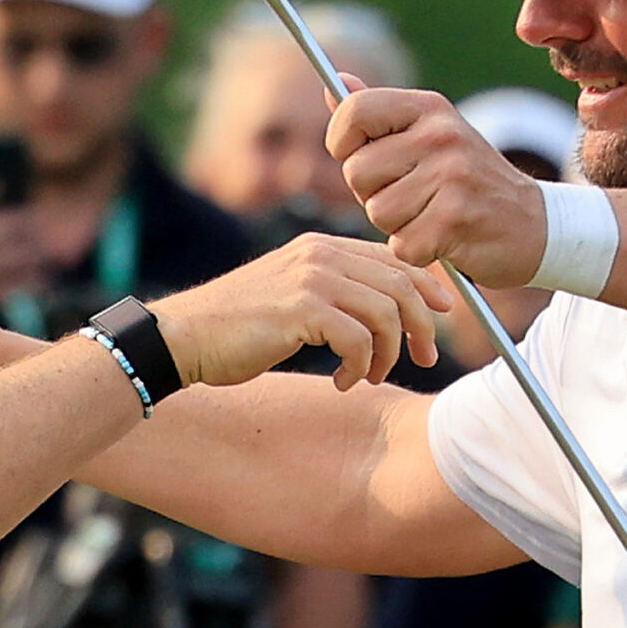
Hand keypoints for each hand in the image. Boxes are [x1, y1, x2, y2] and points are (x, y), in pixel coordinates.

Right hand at [154, 234, 452, 390]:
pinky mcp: (301, 309)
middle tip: (423, 357)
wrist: (184, 337)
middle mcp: (320, 254)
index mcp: (321, 246)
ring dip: (389, 353)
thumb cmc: (237, 327)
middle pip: (402, 282)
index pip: (395, 257)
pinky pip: (359, 340)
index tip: (442, 317)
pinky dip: (360, 367)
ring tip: (369, 374)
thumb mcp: (293, 295)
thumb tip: (388, 312)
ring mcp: (311, 278)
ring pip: (387, 312)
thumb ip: (335, 292)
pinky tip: (342, 381)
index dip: (429, 287)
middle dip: (422, 325)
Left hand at [328, 87, 548, 284]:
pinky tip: (443, 238)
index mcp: (430, 108)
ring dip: (396, 225)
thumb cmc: (469, 181)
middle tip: (411, 194)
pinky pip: (401, 244)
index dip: (341, 141)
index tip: (358, 156)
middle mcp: (441, 136)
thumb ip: (379, 115)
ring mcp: (450, 177)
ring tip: (430, 214)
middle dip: (373, 193)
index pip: (354, 111)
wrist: (534, 225)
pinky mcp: (454, 222)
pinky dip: (416, 250)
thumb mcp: (430, 135)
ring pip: (376, 212)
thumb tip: (334, 85)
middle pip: (356, 171)